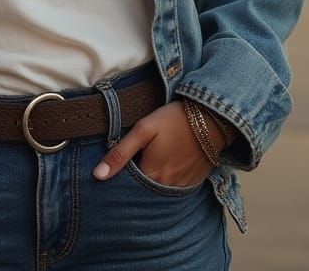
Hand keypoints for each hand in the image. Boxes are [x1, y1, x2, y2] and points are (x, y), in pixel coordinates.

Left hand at [92, 101, 217, 187]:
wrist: (211, 118)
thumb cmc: (174, 120)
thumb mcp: (143, 130)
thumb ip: (121, 153)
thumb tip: (98, 175)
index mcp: (151, 175)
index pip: (128, 187)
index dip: (120, 177)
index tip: (116, 167)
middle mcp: (166, 187)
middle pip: (143, 191)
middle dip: (135, 181)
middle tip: (135, 160)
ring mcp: (182, 187)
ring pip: (159, 190)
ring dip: (152, 180)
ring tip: (150, 161)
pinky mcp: (194, 182)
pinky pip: (175, 188)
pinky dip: (167, 180)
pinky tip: (166, 164)